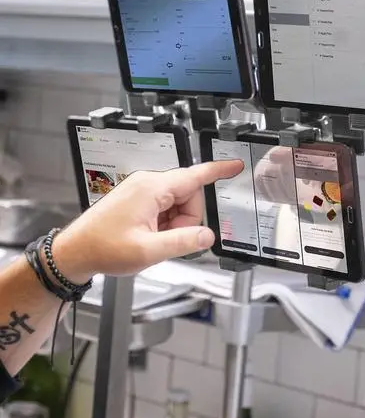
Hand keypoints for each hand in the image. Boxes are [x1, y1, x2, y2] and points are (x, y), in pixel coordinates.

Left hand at [50, 161, 242, 280]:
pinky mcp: (138, 197)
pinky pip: (165, 207)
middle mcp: (148, 183)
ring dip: (174, 224)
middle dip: (186, 220)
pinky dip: (164, 224)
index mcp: (152, 188)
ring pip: (177, 204)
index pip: (195, 175)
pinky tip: (150, 236)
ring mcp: (142, 190)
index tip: (235, 165)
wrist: (75, 252)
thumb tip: (207, 236)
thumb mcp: (149, 251)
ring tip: (153, 240)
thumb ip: (184, 242)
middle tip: (168, 240)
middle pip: (188, 196)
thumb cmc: (103, 247)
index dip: (219, 171)